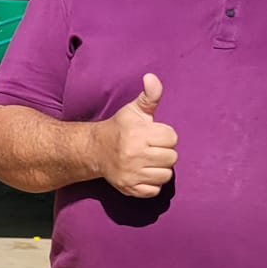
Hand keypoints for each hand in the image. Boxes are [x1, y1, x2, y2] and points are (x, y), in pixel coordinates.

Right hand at [90, 73, 177, 196]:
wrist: (94, 150)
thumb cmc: (120, 128)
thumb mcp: (133, 110)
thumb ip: (149, 95)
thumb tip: (151, 77)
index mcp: (138, 134)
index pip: (172, 138)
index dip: (164, 136)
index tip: (152, 135)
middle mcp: (134, 154)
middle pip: (172, 158)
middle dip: (164, 153)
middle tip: (150, 149)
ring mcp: (131, 173)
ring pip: (166, 175)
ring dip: (160, 169)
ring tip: (148, 161)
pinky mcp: (129, 188)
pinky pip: (155, 190)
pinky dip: (152, 184)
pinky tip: (143, 173)